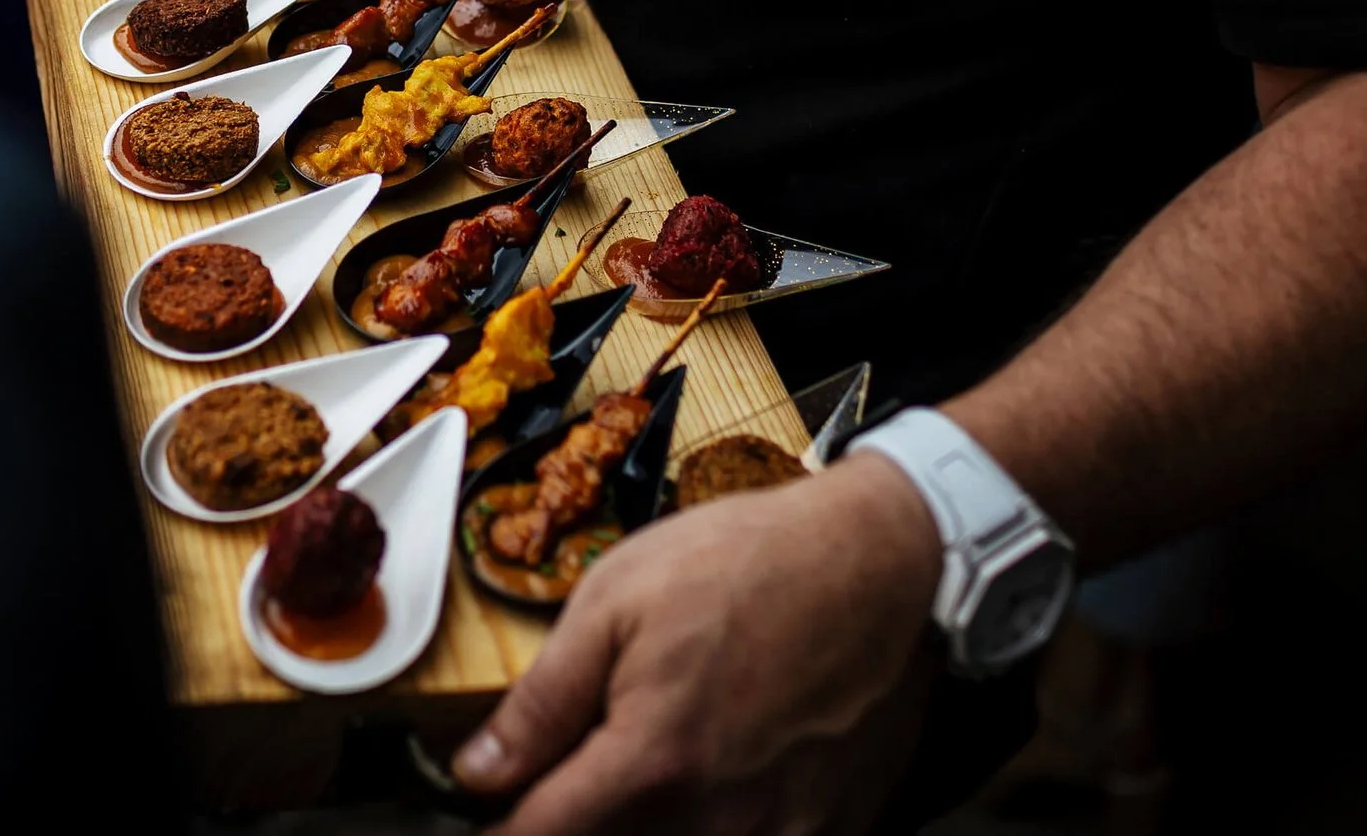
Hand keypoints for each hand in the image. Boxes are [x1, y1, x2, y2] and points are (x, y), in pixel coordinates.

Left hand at [452, 454, 944, 835]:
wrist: (888, 559)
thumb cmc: (755, 561)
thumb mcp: (616, 600)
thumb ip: (542, 703)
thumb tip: (478, 771)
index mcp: (654, 765)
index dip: (502, 823)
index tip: (492, 804)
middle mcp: (720, 821)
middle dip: (577, 813)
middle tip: (585, 754)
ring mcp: (783, 835)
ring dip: (649, 818)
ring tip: (663, 744)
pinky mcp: (831, 831)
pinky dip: (719, 819)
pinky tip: (723, 758)